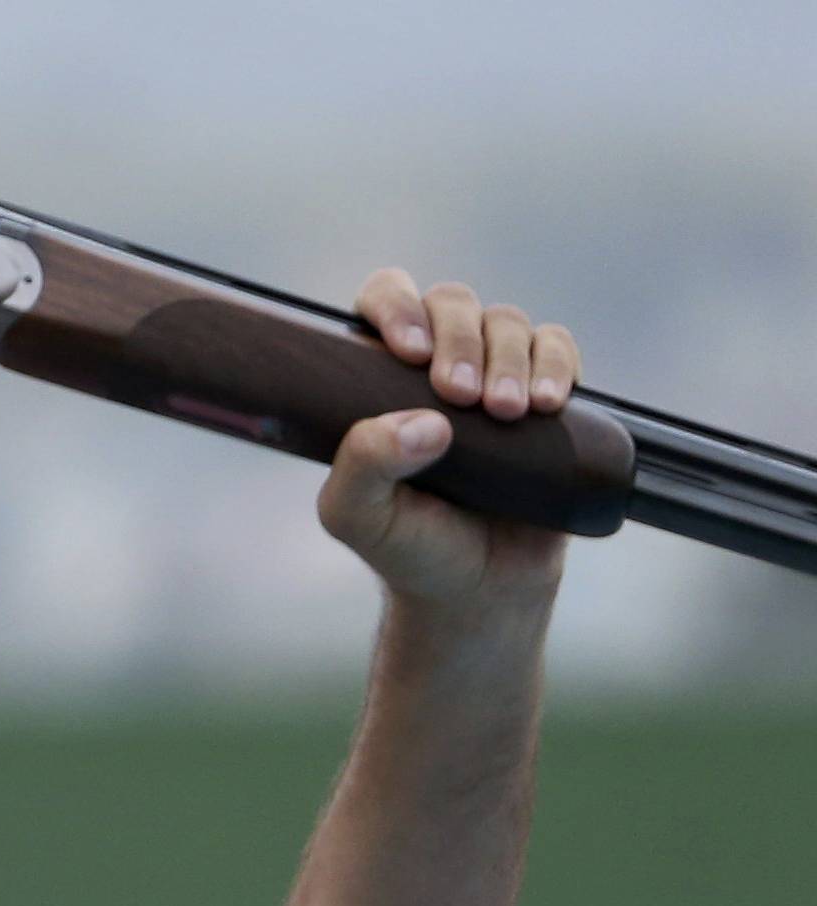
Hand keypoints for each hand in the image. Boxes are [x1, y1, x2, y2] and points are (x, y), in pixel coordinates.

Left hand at [317, 271, 583, 612]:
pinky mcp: (544, 394)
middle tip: (462, 397)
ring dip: (509, 358)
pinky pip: (558, 347)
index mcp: (379, 378)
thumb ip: (362, 467)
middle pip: (451, 303)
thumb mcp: (359, 518)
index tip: (410, 353)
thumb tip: (424, 422)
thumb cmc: (408, 548)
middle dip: (459, 340)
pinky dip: (556, 364)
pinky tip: (547, 404)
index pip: (383, 302)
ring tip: (507, 412)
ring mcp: (494, 374)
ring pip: (507, 322)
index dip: (397, 306)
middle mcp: (437, 365)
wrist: (478, 591)